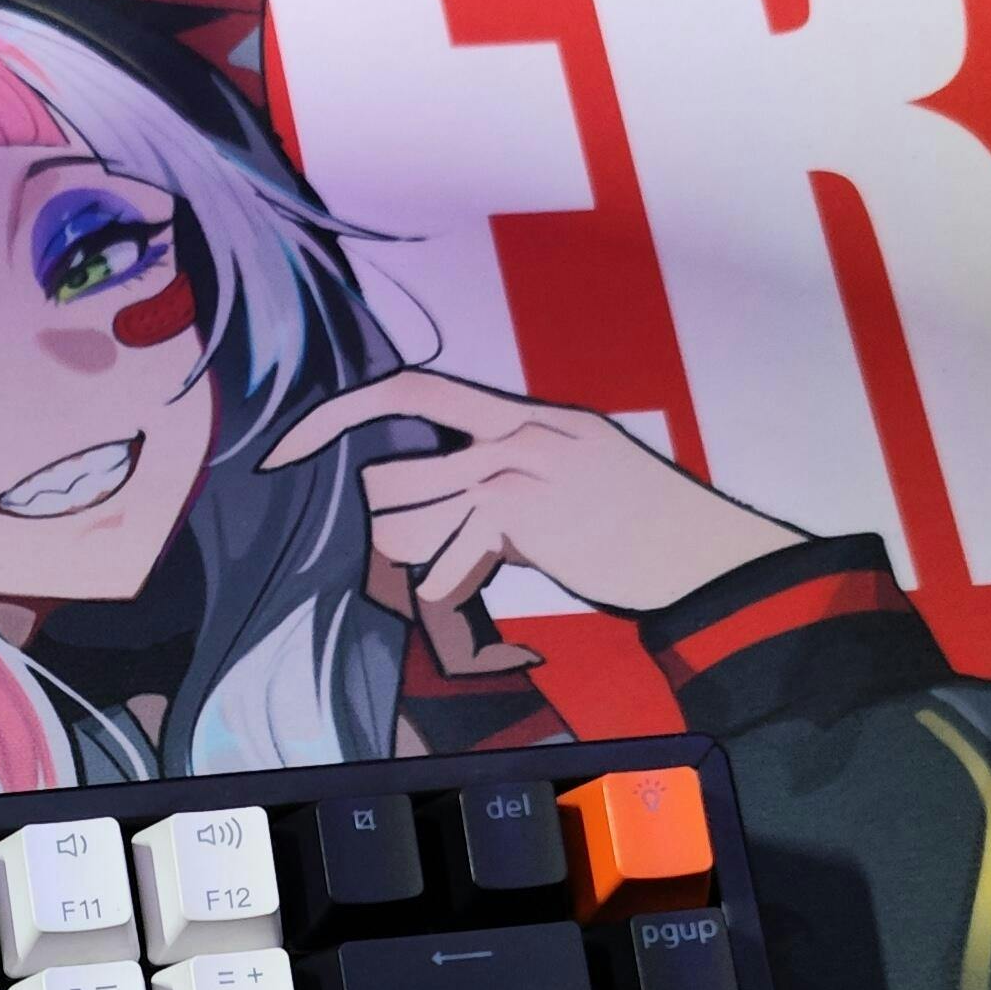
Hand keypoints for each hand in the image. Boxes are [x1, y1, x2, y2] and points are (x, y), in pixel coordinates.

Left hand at [262, 372, 805, 615]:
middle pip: (391, 474)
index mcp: (528, 417)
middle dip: (389, 529)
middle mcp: (514, 431)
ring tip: (470, 579)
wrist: (703, 556)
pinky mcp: (517, 511)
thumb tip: (448, 520)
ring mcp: (513, 468)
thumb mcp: (578, 482)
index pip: (413, 392)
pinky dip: (456, 597)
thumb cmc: (646, 532)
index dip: (341, 415)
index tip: (287, 448)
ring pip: (401, 521)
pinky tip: (500, 598)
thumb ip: (509, 488)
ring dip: (418, 566)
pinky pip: (440, 567)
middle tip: (427, 561)